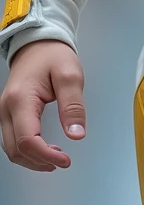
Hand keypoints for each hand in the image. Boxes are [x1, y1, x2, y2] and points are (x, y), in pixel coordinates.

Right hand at [0, 40, 86, 170]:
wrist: (37, 43)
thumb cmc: (52, 56)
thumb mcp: (70, 76)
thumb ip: (73, 106)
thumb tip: (76, 134)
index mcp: (21, 100)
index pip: (28, 140)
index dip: (46, 155)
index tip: (66, 160)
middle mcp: (6, 108)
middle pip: (15, 149)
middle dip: (39, 161)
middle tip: (64, 161)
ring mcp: (4, 111)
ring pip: (11, 148)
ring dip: (32, 159)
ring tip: (56, 157)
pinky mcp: (8, 113)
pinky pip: (12, 139)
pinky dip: (27, 150)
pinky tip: (45, 149)